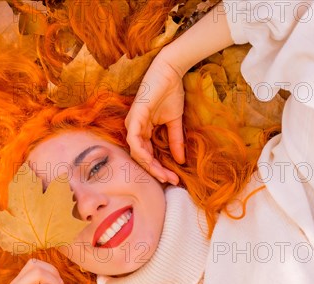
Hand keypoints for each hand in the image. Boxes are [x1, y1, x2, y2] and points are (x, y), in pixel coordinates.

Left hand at [125, 50, 185, 184]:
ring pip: (136, 152)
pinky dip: (141, 152)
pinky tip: (152, 162)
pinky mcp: (134, 116)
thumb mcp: (175, 122)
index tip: (174, 179)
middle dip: (156, 171)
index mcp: (143, 130)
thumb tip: (180, 161)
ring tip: (164, 175)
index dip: (160, 169)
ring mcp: (133, 123)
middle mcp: (135, 129)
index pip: (148, 156)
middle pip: (141, 158)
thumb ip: (175, 141)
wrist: (171, 72)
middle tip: (170, 181)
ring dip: (150, 166)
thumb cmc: (170, 92)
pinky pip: (134, 139)